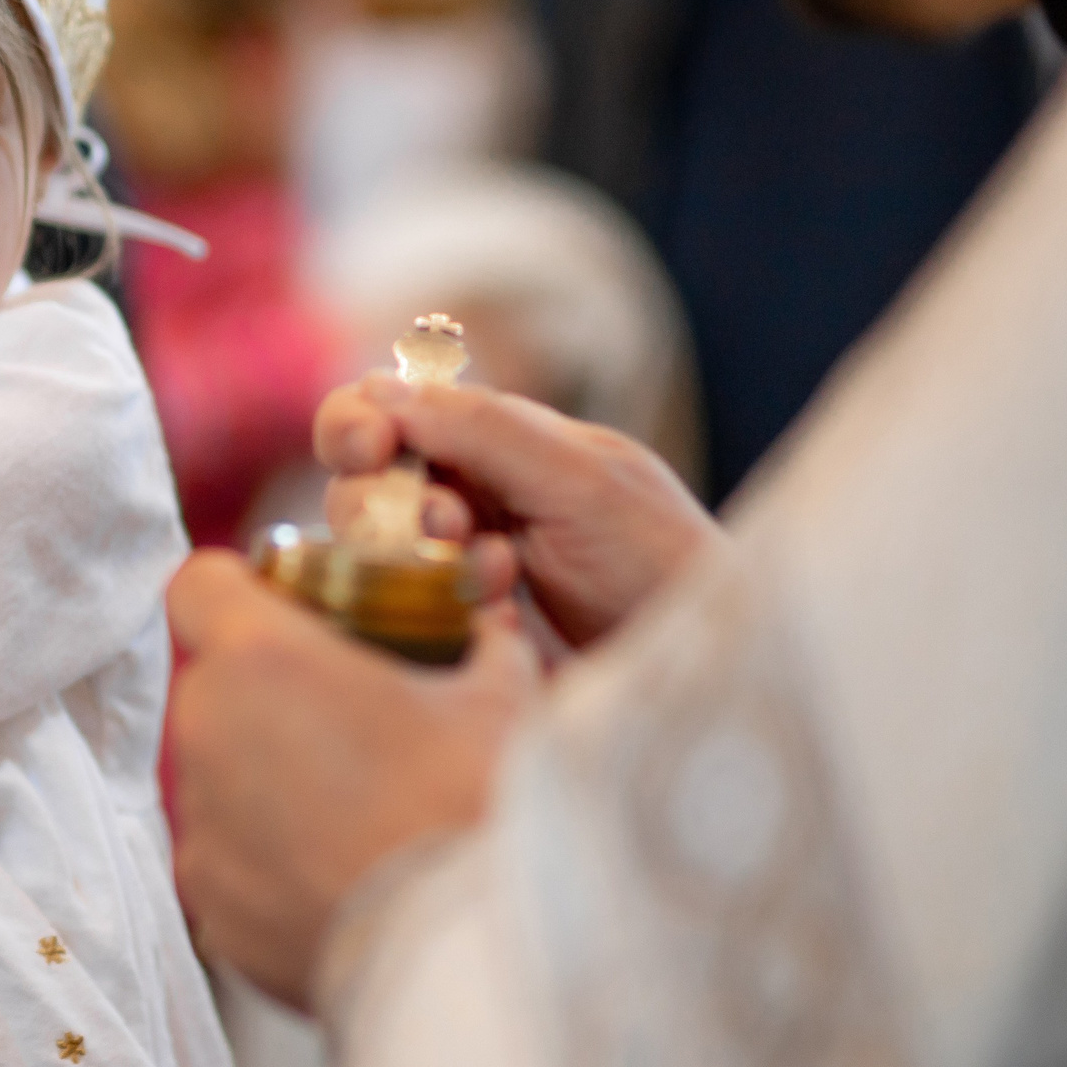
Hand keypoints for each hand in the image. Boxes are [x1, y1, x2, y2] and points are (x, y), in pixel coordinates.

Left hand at [165, 551, 537, 1009]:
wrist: (480, 957)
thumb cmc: (485, 807)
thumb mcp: (500, 697)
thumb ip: (472, 644)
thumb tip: (481, 632)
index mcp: (260, 658)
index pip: (198, 586)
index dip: (240, 592)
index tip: (286, 613)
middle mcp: (206, 733)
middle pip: (217, 686)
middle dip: (273, 694)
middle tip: (351, 721)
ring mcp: (202, 828)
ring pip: (222, 776)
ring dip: (273, 779)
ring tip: (361, 813)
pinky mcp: (211, 909)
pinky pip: (231, 860)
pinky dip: (273, 860)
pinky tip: (345, 875)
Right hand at [318, 374, 721, 647]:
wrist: (707, 675)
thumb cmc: (662, 564)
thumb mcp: (583, 479)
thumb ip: (485, 429)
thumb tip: (382, 391)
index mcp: (493, 445)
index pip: (388, 413)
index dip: (359, 423)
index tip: (371, 446)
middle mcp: (460, 505)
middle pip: (358, 486)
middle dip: (382, 500)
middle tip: (443, 524)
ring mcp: (447, 578)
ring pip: (367, 555)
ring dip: (417, 557)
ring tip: (497, 576)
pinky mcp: (445, 641)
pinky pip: (391, 621)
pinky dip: (434, 614)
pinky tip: (500, 623)